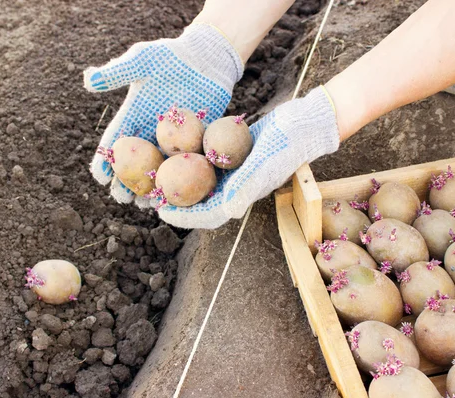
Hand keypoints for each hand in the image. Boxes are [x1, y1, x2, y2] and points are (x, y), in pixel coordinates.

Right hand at [83, 24, 242, 203]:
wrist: (206, 57)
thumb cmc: (171, 55)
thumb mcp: (142, 60)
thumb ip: (118, 72)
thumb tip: (87, 79)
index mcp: (134, 115)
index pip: (116, 140)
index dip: (106, 158)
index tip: (99, 177)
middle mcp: (152, 131)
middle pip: (136, 161)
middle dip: (126, 181)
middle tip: (121, 199)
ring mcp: (175, 138)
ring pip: (159, 168)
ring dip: (152, 186)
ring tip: (145, 205)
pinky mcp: (196, 140)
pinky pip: (186, 164)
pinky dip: (181, 180)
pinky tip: (177, 196)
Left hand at [157, 86, 340, 228]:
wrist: (303, 122)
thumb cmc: (287, 145)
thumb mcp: (265, 166)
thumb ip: (245, 188)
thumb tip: (226, 211)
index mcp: (241, 196)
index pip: (208, 214)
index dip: (184, 216)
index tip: (161, 211)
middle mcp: (235, 186)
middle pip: (199, 200)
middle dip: (176, 200)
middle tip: (151, 194)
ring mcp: (233, 170)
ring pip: (200, 180)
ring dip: (179, 178)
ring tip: (156, 172)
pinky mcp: (232, 153)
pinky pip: (206, 159)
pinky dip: (190, 156)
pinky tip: (172, 145)